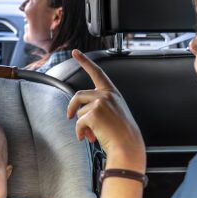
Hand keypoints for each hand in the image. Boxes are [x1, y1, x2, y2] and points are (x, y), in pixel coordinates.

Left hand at [65, 50, 145, 169]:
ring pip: (78, 111)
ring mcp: (100, 103)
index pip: (96, 72)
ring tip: (90, 133)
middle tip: (69, 116)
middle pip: (78, 95)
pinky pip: (78, 123)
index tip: (75, 52)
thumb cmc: (121, 132)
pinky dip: (80, 132)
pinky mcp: (94, 113)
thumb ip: (100, 105)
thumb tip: (78, 113)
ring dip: (80, 124)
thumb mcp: (114, 112)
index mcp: (112, 92)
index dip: (84, 61)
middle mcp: (106, 95)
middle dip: (72, 107)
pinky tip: (88, 138)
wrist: (127, 145)